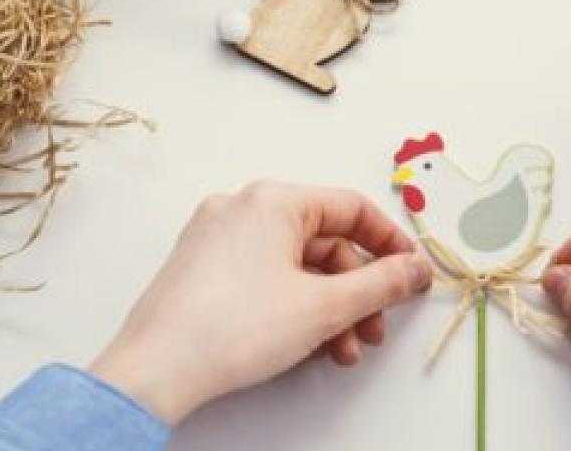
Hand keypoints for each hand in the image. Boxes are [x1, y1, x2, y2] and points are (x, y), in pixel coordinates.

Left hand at [90, 181, 432, 424]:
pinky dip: (293, 307)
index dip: (390, 243)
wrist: (157, 370)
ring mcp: (217, 238)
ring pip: (295, 266)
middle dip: (357, 293)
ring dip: (328, 309)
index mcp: (272, 200)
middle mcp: (241, 208)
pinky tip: (306, 345)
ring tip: (341, 351)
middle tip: (375, 327)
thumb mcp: (325, 307)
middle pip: (324, 242)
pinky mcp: (202, 268)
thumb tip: (413, 270)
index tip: (410, 274)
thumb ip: (381, 284)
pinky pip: (265, 277)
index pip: (351, 208)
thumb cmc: (231, 329)